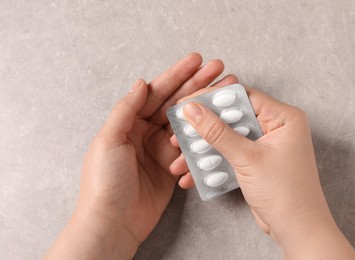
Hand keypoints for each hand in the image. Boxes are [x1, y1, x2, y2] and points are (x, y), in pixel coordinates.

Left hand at [46, 53, 238, 258]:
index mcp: (128, 122)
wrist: (113, 222)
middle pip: (174, 103)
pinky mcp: (172, 166)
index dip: (177, 75)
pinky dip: (202, 135)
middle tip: (217, 69)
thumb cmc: (105, 181)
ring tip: (224, 92)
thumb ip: (126, 109)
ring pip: (185, 122)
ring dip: (204, 107)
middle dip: (196, 84)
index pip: (156, 92)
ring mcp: (160, 149)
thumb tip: (142, 83)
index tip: (196, 61)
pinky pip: (190, 146)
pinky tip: (217, 123)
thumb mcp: (109, 139)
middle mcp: (145, 132)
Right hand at [170, 86, 354, 258]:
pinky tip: (191, 174)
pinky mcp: (255, 161)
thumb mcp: (248, 158)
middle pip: (230, 117)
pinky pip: (228, 154)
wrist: (297, 231)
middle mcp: (274, 127)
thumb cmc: (286, 193)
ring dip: (202, 149)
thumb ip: (218, 132)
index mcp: (283, 117)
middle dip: (202, 128)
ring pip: (226, 138)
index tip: (186, 104)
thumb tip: (193, 109)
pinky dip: (211, 162)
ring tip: (179, 159)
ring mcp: (264, 145)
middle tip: (179, 132)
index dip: (211, 99)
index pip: (241, 97)